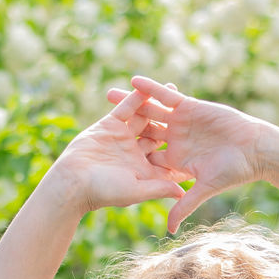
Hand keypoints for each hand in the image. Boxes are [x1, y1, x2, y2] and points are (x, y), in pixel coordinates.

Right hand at [50, 88, 186, 214]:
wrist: (72, 180)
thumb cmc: (104, 191)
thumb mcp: (137, 189)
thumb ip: (160, 188)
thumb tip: (184, 192)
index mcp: (145, 170)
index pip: (170, 160)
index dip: (187, 152)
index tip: (205, 144)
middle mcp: (136, 153)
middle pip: (161, 135)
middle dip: (177, 123)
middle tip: (197, 110)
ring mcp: (124, 138)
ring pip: (146, 118)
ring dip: (159, 105)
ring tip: (176, 91)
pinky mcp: (110, 124)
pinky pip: (127, 107)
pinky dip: (137, 97)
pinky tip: (150, 86)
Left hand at [106, 77, 264, 233]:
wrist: (255, 149)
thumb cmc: (234, 172)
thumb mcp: (204, 189)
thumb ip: (184, 206)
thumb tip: (169, 231)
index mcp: (174, 161)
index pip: (145, 160)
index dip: (126, 158)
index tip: (103, 160)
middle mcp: (174, 141)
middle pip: (141, 133)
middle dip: (121, 128)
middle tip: (97, 125)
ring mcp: (181, 122)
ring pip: (150, 112)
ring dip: (130, 103)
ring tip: (108, 95)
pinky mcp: (190, 106)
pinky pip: (167, 96)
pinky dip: (152, 89)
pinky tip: (134, 81)